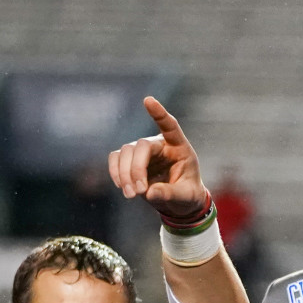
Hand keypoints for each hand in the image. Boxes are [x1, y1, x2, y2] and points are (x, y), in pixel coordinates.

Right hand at [108, 97, 207, 218]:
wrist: (178, 202)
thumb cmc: (187, 194)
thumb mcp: (186, 197)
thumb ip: (170, 193)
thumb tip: (149, 193)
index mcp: (179, 148)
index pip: (170, 126)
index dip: (159, 114)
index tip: (148, 101)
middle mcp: (160, 144)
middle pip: (142, 146)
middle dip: (137, 169)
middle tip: (139, 192)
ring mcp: (143, 150)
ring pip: (125, 152)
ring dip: (124, 174)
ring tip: (131, 195)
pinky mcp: (130, 160)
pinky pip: (115, 158)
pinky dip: (115, 172)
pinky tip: (122, 187)